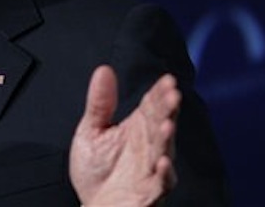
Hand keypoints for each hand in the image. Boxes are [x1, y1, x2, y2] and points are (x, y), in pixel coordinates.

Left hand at [69, 65, 179, 205]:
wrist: (91, 206)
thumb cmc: (95, 170)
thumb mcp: (91, 131)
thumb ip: (100, 103)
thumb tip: (104, 69)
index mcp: (137, 129)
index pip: (152, 106)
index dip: (160, 93)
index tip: (168, 79)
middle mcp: (148, 147)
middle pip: (160, 124)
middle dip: (168, 110)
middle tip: (173, 94)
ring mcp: (150, 170)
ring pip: (163, 152)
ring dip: (166, 139)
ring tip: (167, 124)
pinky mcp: (148, 193)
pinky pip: (160, 184)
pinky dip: (163, 174)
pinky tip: (162, 162)